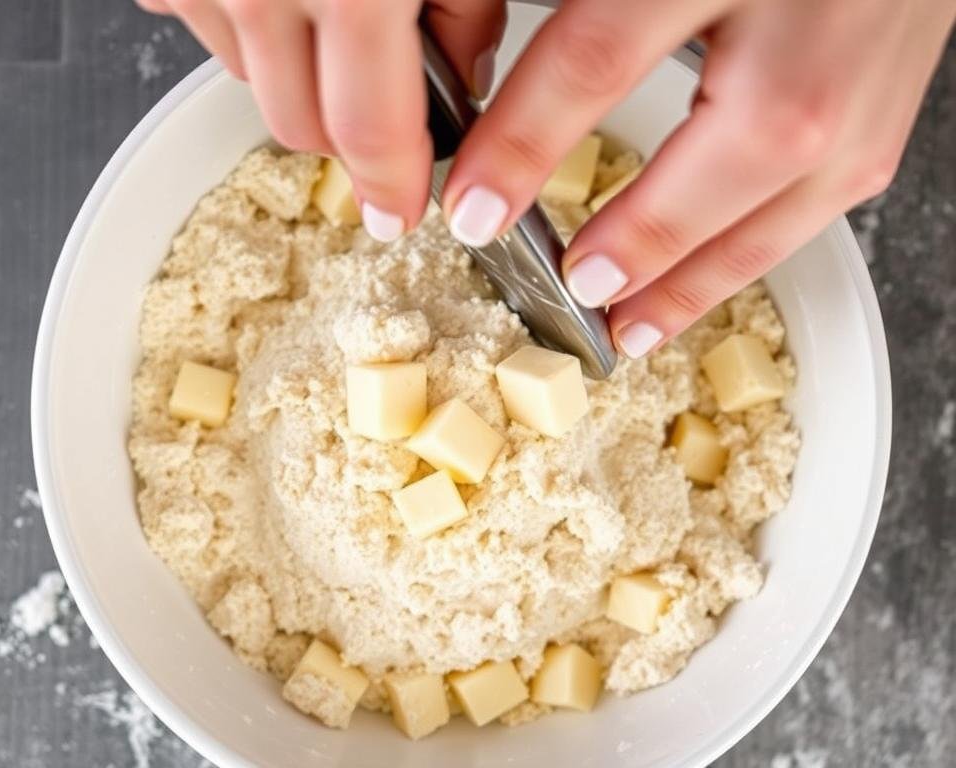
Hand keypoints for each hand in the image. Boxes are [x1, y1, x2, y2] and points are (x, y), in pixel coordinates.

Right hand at [135, 0, 505, 241]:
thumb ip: (466, 15)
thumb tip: (460, 82)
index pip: (369, 134)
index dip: (392, 185)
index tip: (400, 212)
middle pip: (300, 126)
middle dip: (349, 130)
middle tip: (385, 88)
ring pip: (250, 81)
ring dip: (294, 71)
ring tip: (333, 8)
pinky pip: (202, 26)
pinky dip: (243, 24)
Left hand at [442, 0, 955, 356]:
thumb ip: (590, 15)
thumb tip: (497, 94)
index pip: (598, 58)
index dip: (524, 145)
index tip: (473, 207)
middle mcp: (809, 24)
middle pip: (713, 165)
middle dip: (632, 243)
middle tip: (569, 287)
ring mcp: (864, 78)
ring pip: (773, 214)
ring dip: (690, 285)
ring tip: (627, 329)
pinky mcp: (887, 115)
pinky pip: (814, 211)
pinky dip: (742, 261)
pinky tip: (695, 287)